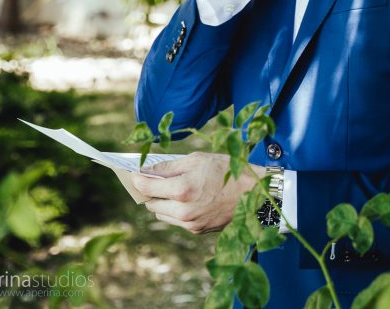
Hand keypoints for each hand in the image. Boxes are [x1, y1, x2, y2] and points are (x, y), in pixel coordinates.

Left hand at [131, 152, 265, 233]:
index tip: (135, 173)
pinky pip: (176, 221)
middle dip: (151, 192)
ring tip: (175, 190)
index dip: (137, 179)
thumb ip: (169, 166)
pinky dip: (176, 211)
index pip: (146, 187)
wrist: (255, 194)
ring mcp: (190, 223)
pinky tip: (189, 199)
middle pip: (150, 203)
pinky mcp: (197, 230)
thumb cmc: (228, 171)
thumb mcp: (198, 160)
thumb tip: (146, 170)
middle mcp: (183, 210)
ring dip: (162, 203)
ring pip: (161, 214)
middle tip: (156, 180)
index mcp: (182, 189)